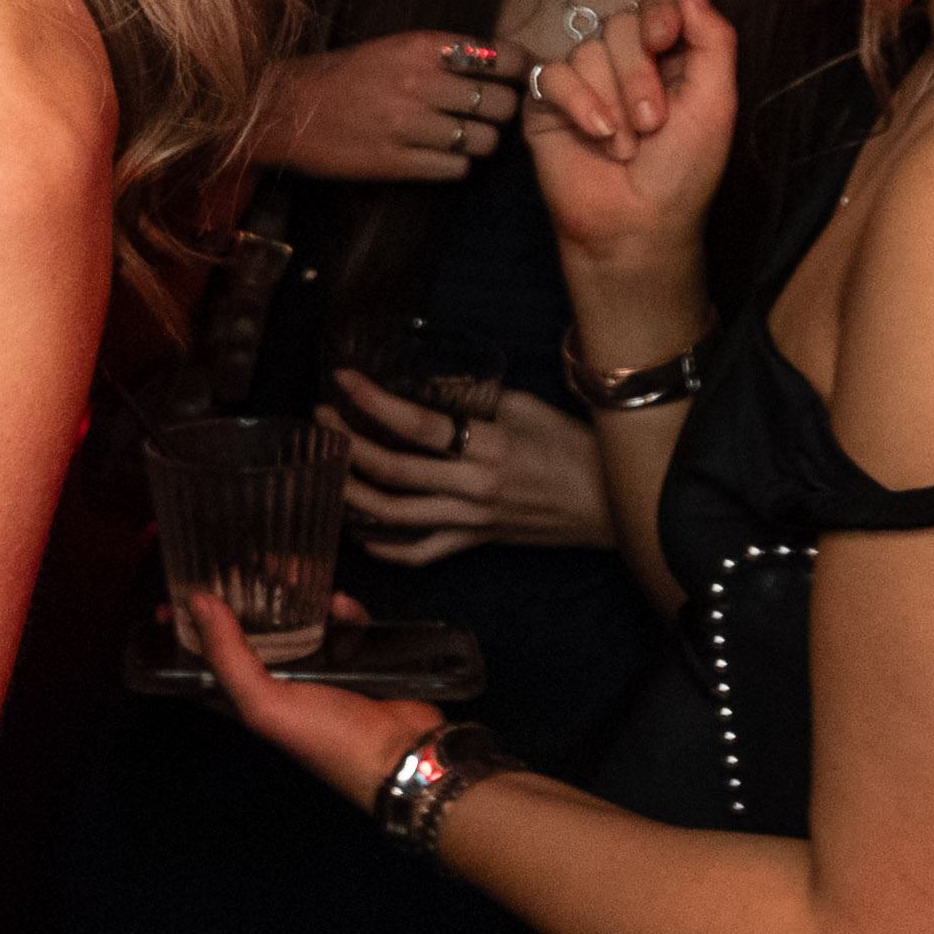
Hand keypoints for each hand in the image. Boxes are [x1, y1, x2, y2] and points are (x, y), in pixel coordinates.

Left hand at [181, 587, 439, 812]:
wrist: (404, 753)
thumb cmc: (328, 738)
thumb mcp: (265, 704)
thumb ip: (228, 656)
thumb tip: (196, 602)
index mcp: (250, 702)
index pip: (208, 663)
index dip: (190, 633)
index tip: (173, 598)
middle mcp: (280, 686)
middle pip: (253, 634)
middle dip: (246, 601)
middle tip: (239, 564)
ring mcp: (319, 672)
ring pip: (298, 623)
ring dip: (295, 597)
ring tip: (293, 569)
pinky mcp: (355, 660)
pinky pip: (342, 626)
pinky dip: (342, 612)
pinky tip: (341, 605)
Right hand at [255, 30, 522, 182]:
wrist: (286, 110)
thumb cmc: (343, 75)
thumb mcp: (393, 47)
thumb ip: (444, 53)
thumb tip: (501, 61)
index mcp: (422, 47)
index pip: (501, 57)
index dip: (520, 69)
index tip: (518, 76)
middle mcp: (421, 84)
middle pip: (501, 104)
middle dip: (501, 111)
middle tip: (487, 113)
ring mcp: (410, 126)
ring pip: (483, 141)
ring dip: (479, 141)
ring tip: (460, 136)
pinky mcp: (397, 163)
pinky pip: (456, 168)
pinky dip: (454, 164)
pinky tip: (438, 155)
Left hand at [331, 378, 608, 564]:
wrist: (611, 504)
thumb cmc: (574, 448)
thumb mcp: (528, 407)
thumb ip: (475, 398)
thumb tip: (427, 385)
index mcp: (491, 447)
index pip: (417, 425)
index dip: (373, 402)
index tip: (343, 380)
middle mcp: (474, 488)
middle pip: (394, 472)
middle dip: (348, 444)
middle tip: (322, 417)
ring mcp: (471, 521)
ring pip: (394, 516)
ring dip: (352, 491)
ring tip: (328, 465)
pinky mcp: (474, 542)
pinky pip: (419, 553)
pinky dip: (383, 546)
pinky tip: (358, 529)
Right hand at [521, 0, 740, 273]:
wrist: (637, 226)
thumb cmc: (683, 174)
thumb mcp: (716, 103)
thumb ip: (713, 40)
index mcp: (670, 59)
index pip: (658, 4)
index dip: (659, 14)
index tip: (665, 40)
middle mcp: (626, 64)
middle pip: (622, 24)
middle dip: (639, 74)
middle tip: (652, 123)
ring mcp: (585, 82)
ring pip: (589, 50)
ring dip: (612, 100)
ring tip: (624, 146)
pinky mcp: (548, 104)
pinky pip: (554, 75)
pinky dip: (579, 103)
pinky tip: (596, 135)